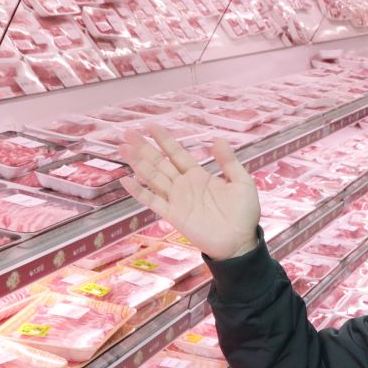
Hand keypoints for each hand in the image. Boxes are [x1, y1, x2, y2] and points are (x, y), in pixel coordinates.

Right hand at [119, 126, 260, 260]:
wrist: (240, 241)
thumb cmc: (244, 213)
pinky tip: (126, 180)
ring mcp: (176, 200)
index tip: (151, 126)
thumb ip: (229, 162)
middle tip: (127, 132)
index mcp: (199, 176)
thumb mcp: (241, 182)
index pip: (177, 154)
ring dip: (138, 163)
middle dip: (144, 148)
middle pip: (160, 163)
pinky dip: (139, 191)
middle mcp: (184, 185)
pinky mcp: (173, 215)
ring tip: (123, 148)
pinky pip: (153, 201)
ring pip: (153, 177)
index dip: (164, 140)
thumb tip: (218, 139)